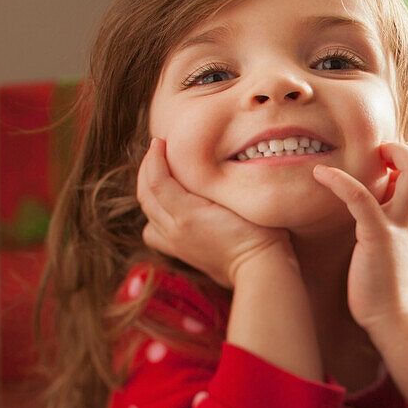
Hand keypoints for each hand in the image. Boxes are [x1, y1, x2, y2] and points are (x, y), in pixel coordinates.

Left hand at [137, 138, 292, 287]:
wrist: (261, 268)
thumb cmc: (260, 232)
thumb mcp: (237, 201)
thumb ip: (213, 184)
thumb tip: (197, 166)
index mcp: (186, 214)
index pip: (157, 181)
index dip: (154, 158)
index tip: (160, 140)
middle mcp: (174, 230)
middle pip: (145, 195)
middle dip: (147, 169)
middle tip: (156, 150)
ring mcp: (175, 243)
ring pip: (147, 213)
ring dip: (148, 190)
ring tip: (158, 175)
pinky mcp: (181, 252)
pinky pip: (154, 231)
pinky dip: (154, 213)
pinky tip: (167, 207)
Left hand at [312, 142, 407, 332]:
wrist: (396, 318)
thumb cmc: (390, 281)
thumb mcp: (401, 242)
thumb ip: (397, 217)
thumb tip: (379, 195)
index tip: (388, 160)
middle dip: (405, 148)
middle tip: (378, 154)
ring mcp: (400, 225)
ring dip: (390, 152)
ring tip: (363, 156)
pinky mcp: (377, 237)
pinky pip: (361, 198)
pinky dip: (339, 180)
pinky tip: (320, 174)